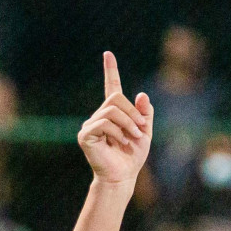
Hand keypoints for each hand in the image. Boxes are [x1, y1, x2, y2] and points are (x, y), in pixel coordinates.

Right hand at [77, 52, 152, 186]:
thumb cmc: (132, 157)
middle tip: (141, 129)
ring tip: (134, 137)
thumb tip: (141, 94)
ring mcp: (91, 125)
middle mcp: (100, 116)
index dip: (110, 70)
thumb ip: (145, 114)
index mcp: (114, 114)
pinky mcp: (85, 135)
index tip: (108, 54)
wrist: (123, 177)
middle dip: (133, 113)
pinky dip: (117, 132)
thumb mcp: (145, 132)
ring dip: (128, 123)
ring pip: (111, 111)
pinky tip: (120, 142)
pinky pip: (104, 123)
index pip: (111, 87)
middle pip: (116, 99)